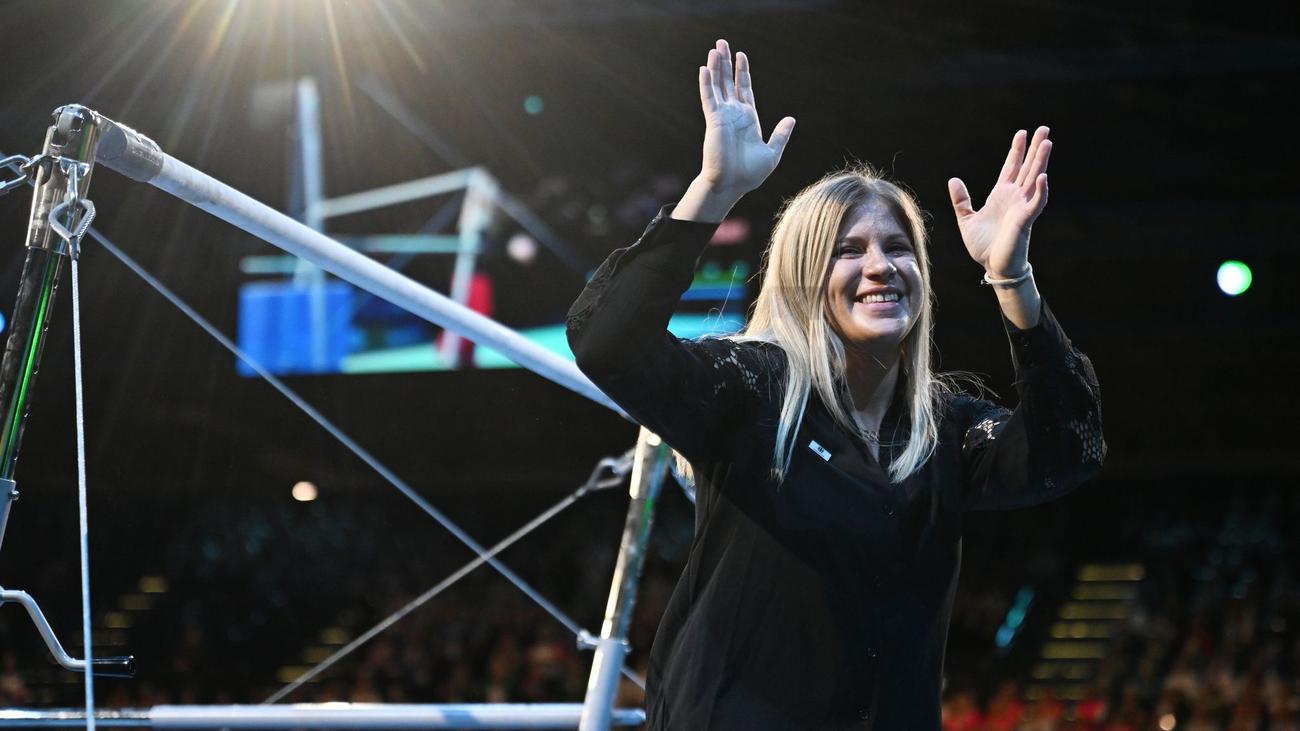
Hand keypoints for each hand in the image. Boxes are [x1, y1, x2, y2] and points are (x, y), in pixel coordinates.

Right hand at [696, 39, 794, 195]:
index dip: (743, 72)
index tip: (741, 55)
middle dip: (726, 63)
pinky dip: (707, 84)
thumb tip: (791, 119)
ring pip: (718, 86)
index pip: (744, 89)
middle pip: (729, 82)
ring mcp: (723, 116)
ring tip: (715, 49)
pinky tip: (705, 69)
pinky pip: (709, 98)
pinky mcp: (714, 121)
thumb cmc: (749, 174)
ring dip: (716, 67)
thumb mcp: (772, 152)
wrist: (732, 184)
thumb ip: (780, 135)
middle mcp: (734, 114)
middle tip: (722, 43)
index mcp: (748, 119)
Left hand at [948, 127, 1051, 277]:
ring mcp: (1022, 207)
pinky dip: (1041, 190)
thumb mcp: (966, 219)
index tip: (1022, 133)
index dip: (1016, 150)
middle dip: (1035, 148)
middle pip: (1027, 167)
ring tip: (1047, 142)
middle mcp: (1015, 197)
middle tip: (1044, 128)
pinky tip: (1043, 177)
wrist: (993, 266)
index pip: (1011, 167)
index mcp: (1001, 195)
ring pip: (1035, 179)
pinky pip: (1036, 203)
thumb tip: (953, 180)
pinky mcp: (1025, 220)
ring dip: (1041, 161)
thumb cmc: (984, 245)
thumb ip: (961, 200)